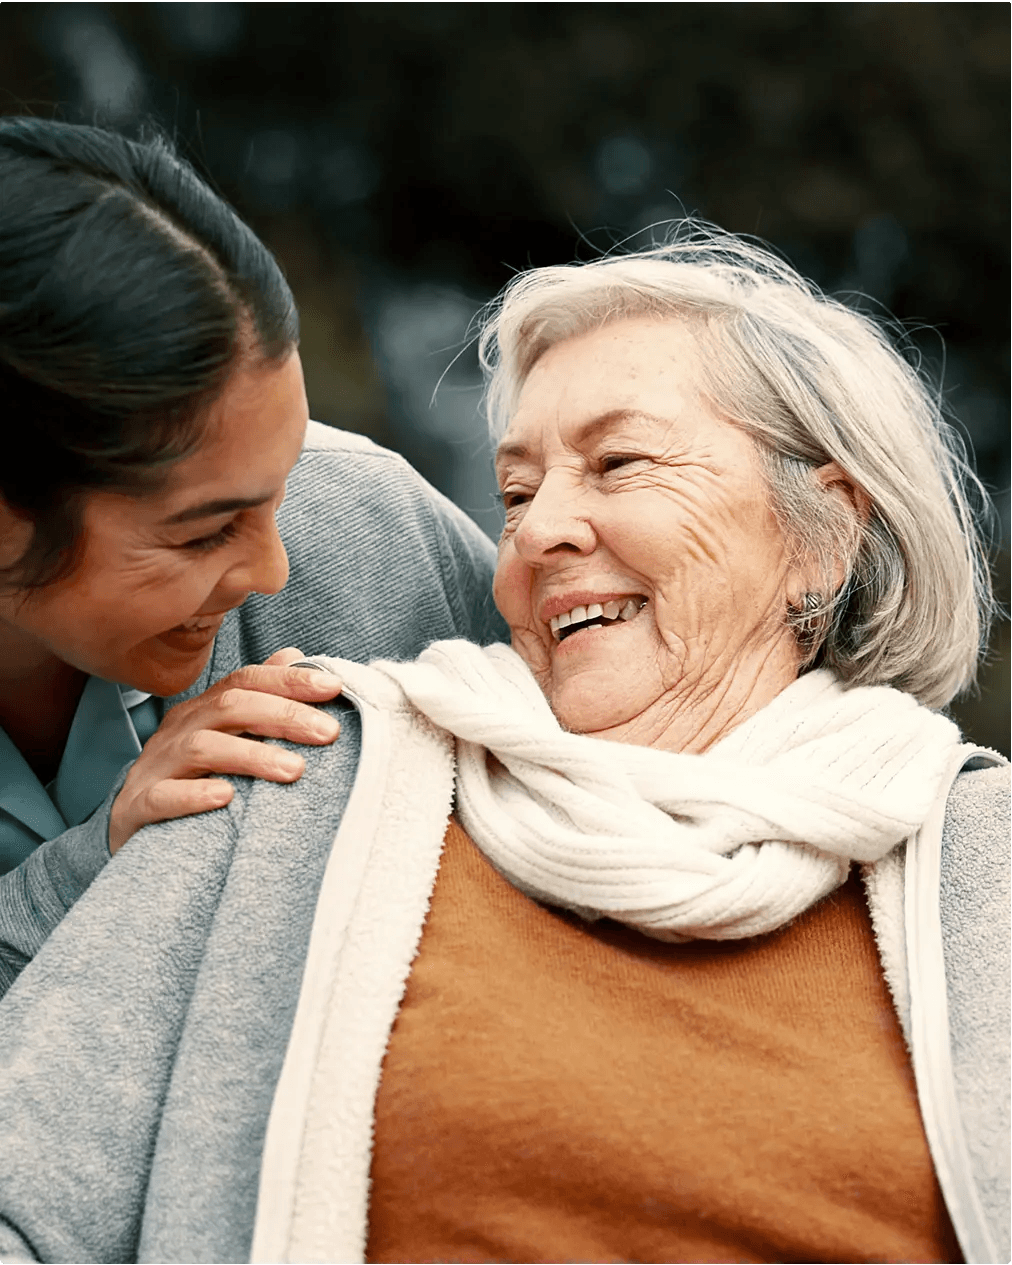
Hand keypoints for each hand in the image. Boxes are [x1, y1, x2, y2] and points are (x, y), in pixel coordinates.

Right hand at [108, 647, 342, 853]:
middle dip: (284, 714)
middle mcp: (179, 731)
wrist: (130, 828)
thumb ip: (260, 698)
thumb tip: (296, 654)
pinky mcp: (137, 807)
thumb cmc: (191, 779)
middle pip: (230, 707)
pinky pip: (162, 797)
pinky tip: (225, 797)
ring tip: (295, 770)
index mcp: (203, 711)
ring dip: (252, 756)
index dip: (289, 680)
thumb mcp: (227, 736)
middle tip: (329, 733)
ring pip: (202, 749)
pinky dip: (193, 795)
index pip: (246, 681)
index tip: (334, 688)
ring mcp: (156, 767)